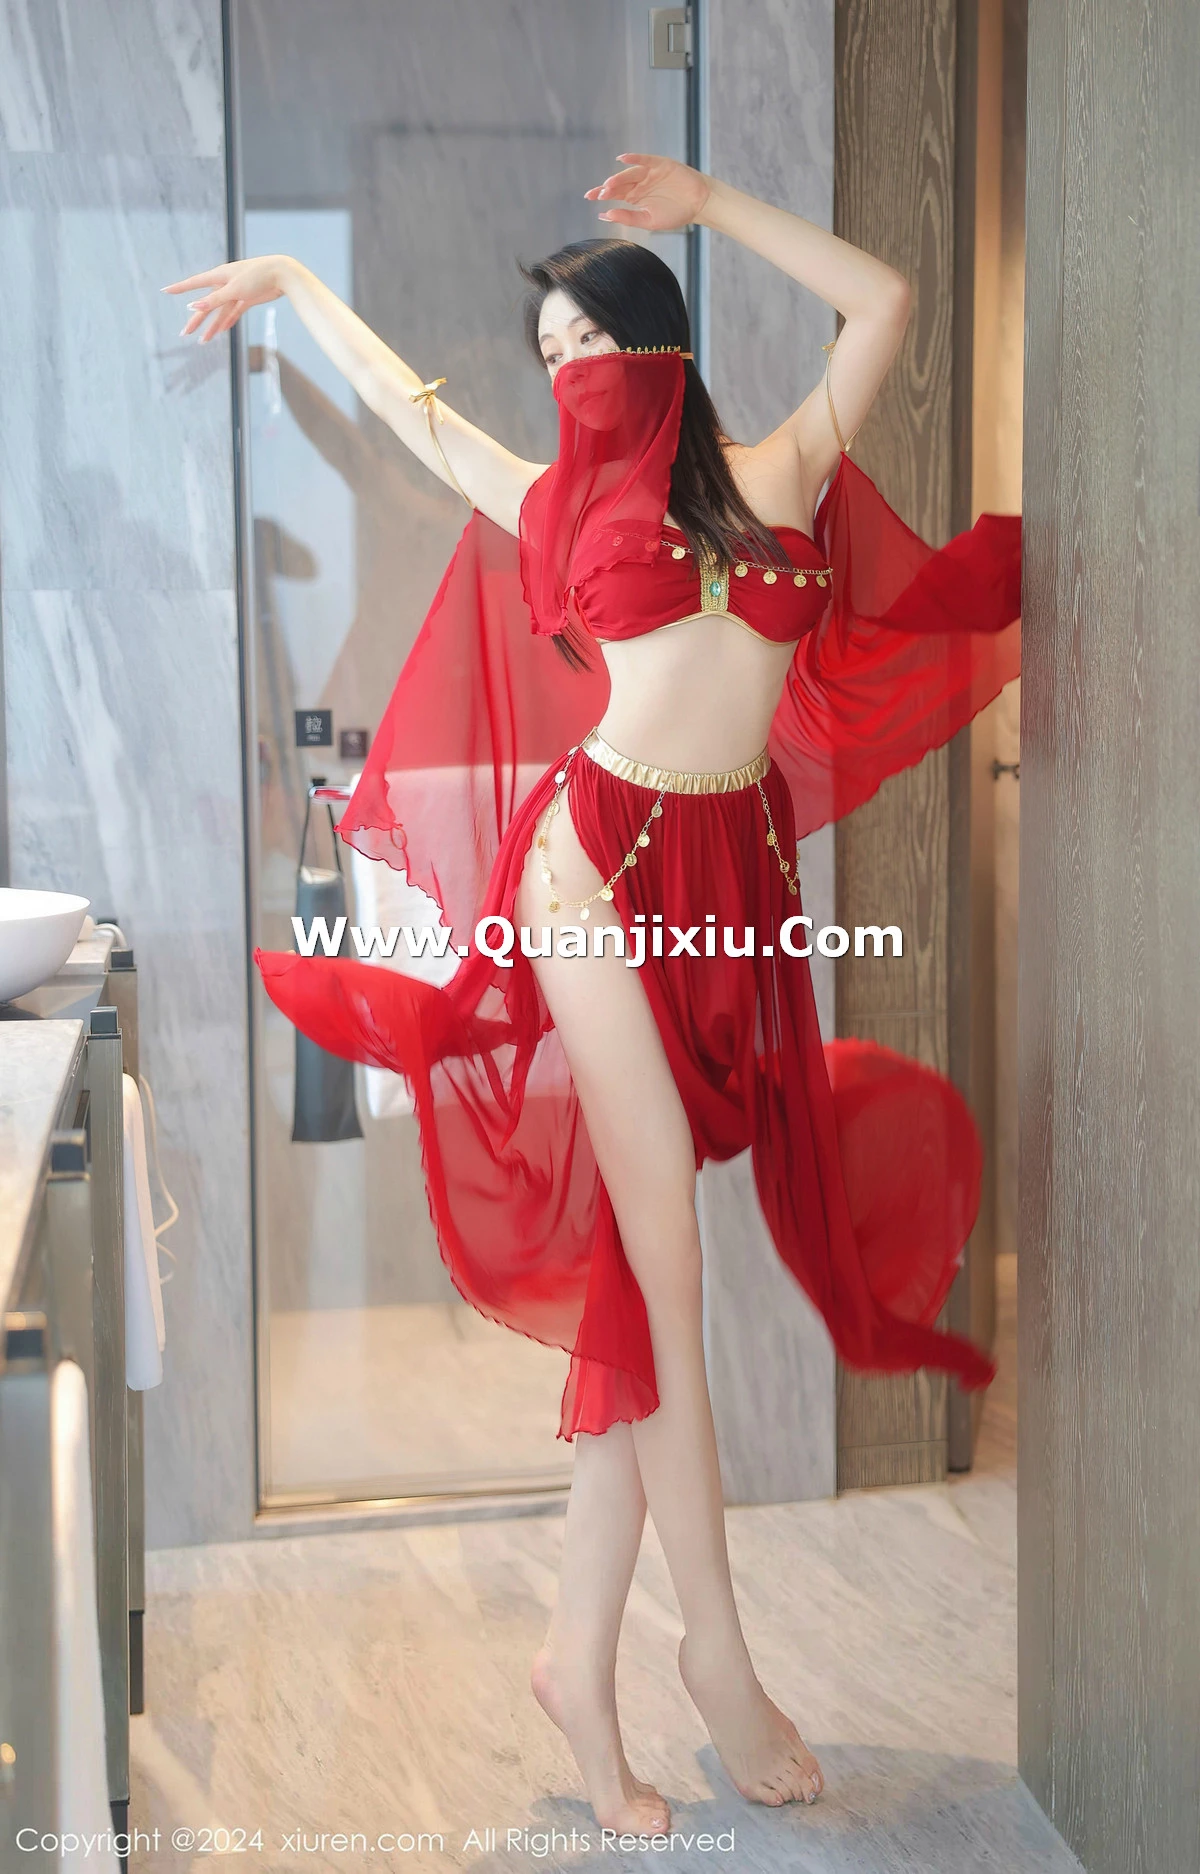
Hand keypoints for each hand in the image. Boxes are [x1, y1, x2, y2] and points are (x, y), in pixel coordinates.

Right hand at [161, 256, 291, 342]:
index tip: (165, 290)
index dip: (180, 288)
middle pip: (206, 305)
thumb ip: (214, 299)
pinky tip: (220, 332)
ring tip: (202, 342)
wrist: (282, 275)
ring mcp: (236, 292)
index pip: (194, 283)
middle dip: (195, 320)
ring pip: (220, 312)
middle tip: (184, 333)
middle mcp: (225, 284)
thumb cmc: (258, 276)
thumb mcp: (234, 289)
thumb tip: (193, 307)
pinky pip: (234, 313)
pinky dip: (227, 322)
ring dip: (211, 326)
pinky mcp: (247, 299)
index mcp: (219, 276)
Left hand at [585, 153, 711, 232]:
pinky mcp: (660, 165)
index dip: (602, 194)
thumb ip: (628, 217)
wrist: (698, 204)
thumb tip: (605, 216)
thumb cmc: (675, 214)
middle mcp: (640, 183)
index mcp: (635, 197)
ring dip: (619, 178)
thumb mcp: (648, 221)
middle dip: (608, 188)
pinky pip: (645, 160)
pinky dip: (634, 159)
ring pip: (630, 174)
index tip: (589, 197)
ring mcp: (649, 173)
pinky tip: (623, 159)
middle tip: (597, 194)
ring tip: (609, 185)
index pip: (615, 194)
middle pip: (620, 183)